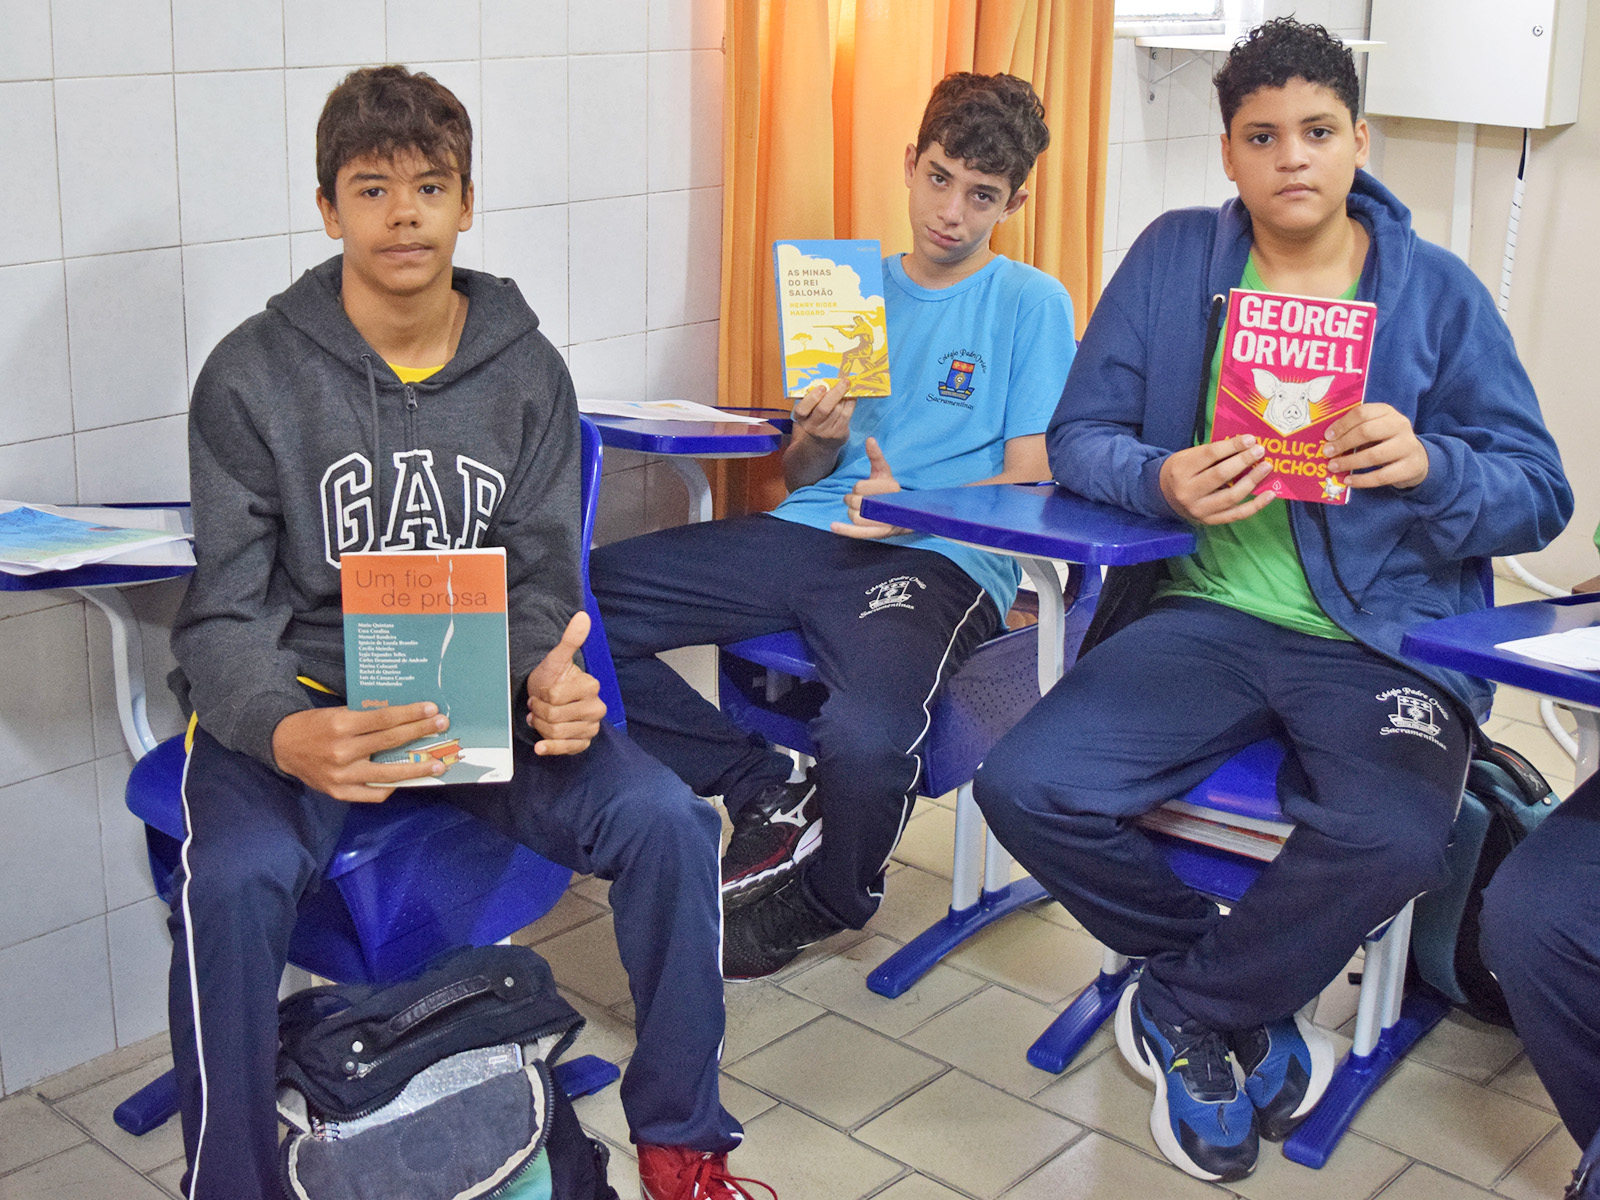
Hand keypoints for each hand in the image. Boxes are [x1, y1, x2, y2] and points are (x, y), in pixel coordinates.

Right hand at [272, 702, 450, 801]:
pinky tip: (406, 780)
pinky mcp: (339, 793)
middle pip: (389, 742)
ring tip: (437, 765)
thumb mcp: (338, 712)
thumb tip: (404, 718)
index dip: (410, 714)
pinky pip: (372, 794)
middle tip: (442, 726)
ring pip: (387, 774)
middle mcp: (342, 751)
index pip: (384, 719)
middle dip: (419, 733)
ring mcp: (341, 776)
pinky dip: (390, 788)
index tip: (431, 709)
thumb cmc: (316, 725)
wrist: (283, 746)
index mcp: (341, 725)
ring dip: (416, 769)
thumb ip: (367, 718)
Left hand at [526, 611, 605, 754]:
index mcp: (592, 687)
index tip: (543, 692)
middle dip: (540, 712)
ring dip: (541, 726)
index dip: (543, 696)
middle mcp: (597, 709)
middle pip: (555, 717)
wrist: (548, 699)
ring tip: (542, 717)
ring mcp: (591, 728)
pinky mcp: (583, 744)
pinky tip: (541, 746)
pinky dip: (550, 748)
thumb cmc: (551, 678)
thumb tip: (583, 616)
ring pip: (556, 733)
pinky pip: (565, 750)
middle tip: (539, 705)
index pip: (556, 698)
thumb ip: (570, 640)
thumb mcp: (556, 659)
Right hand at [792, 378, 854, 442]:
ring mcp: (826, 432)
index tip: (822, 387)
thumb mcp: (808, 410)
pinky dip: (850, 404)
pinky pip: (846, 415)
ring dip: (844, 397)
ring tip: (847, 387)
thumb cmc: (814, 418)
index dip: (812, 398)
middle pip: (823, 409)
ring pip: (837, 411)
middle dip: (835, 393)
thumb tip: (828, 380)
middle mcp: (812, 427)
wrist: (820, 442)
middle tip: (844, 382)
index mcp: (801, 418)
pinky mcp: (838, 434)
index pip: (802, 409)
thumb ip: (813, 397)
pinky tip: (851, 397)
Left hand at [831, 437, 909, 538]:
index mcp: (890, 487)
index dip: (858, 488)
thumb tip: (869, 440)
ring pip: (855, 516)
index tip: (863, 488)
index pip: (860, 487)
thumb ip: (876, 457)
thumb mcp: (884, 472)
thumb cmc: (889, 490)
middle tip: (858, 499)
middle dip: (853, 500)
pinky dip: (844, 530)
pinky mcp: (878, 534)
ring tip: (858, 509)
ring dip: (852, 512)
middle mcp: (888, 505)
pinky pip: (859, 533)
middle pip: (856, 502)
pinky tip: (833, 526)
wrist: (906, 513)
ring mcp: (884, 521)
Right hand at [1158, 436, 1275, 524]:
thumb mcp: (1188, 456)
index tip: (1250, 439)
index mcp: (1180, 470)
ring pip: (1231, 496)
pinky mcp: (1210, 520)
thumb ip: (1212, 453)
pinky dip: (1255, 505)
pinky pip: (1237, 514)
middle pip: (1221, 475)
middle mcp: (1188, 492)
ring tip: (1266, 468)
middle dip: (1244, 461)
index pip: (1210, 455)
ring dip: (1252, 480)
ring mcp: (1199, 509)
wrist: (1163, 496)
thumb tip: (1244, 446)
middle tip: (1260, 451)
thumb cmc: (1180, 471)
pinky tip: (1269, 495)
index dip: (1232, 446)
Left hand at [1322, 403, 1428, 488]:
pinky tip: (1348, 481)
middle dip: (1343, 443)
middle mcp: (1400, 425)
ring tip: (1333, 467)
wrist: (1416, 458)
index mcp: (1387, 411)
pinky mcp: (1410, 467)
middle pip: (1366, 432)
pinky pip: (1382, 476)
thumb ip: (1354, 430)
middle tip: (1327, 453)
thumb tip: (1328, 442)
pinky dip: (1362, 480)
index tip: (1327, 437)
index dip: (1342, 425)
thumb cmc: (1385, 441)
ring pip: (1374, 455)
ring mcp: (1408, 446)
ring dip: (1349, 462)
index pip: (1362, 413)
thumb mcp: (1373, 429)